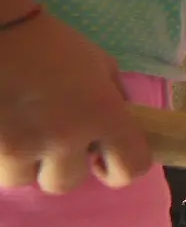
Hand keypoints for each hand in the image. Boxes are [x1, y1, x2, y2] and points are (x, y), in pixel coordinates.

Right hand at [0, 10, 149, 192]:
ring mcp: (21, 146)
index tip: (103, 158)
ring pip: (27, 179)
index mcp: (103, 114)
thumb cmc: (51, 43)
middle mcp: (64, 137)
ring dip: (26, 163)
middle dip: (62, 165)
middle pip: (67, 182)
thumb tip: (122, 127)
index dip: (121, 168)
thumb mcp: (100, 64)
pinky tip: (3, 128)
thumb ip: (114, 98)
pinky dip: (0, 156)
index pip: (131, 168)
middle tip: (52, 138)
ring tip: (20, 131)